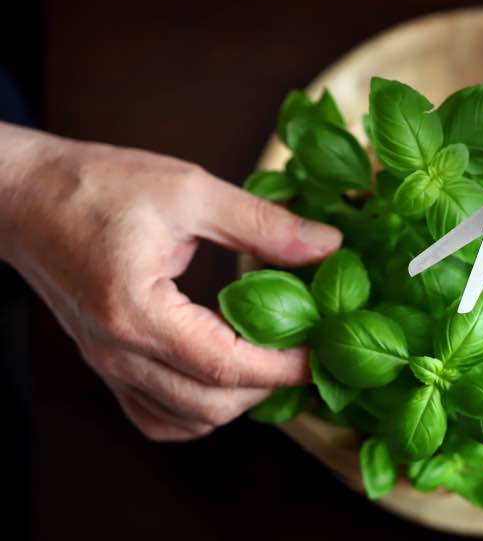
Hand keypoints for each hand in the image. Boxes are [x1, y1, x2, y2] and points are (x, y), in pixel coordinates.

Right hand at [0, 123, 340, 440]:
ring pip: (188, 419)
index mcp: (137, 312)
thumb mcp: (189, 190)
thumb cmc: (98, 187)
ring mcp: (108, 367)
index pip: (227, 366)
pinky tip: (222, 374)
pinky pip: (158, 416)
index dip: (285, 366)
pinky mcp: (106, 366)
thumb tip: (328, 247)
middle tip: (305, 348)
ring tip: (270, 357)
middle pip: (211, 405)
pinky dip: (200, 409)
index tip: (324, 350)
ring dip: (238, 400)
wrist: (26, 198)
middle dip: (270, 386)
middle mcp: (119, 354)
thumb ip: (262, 224)